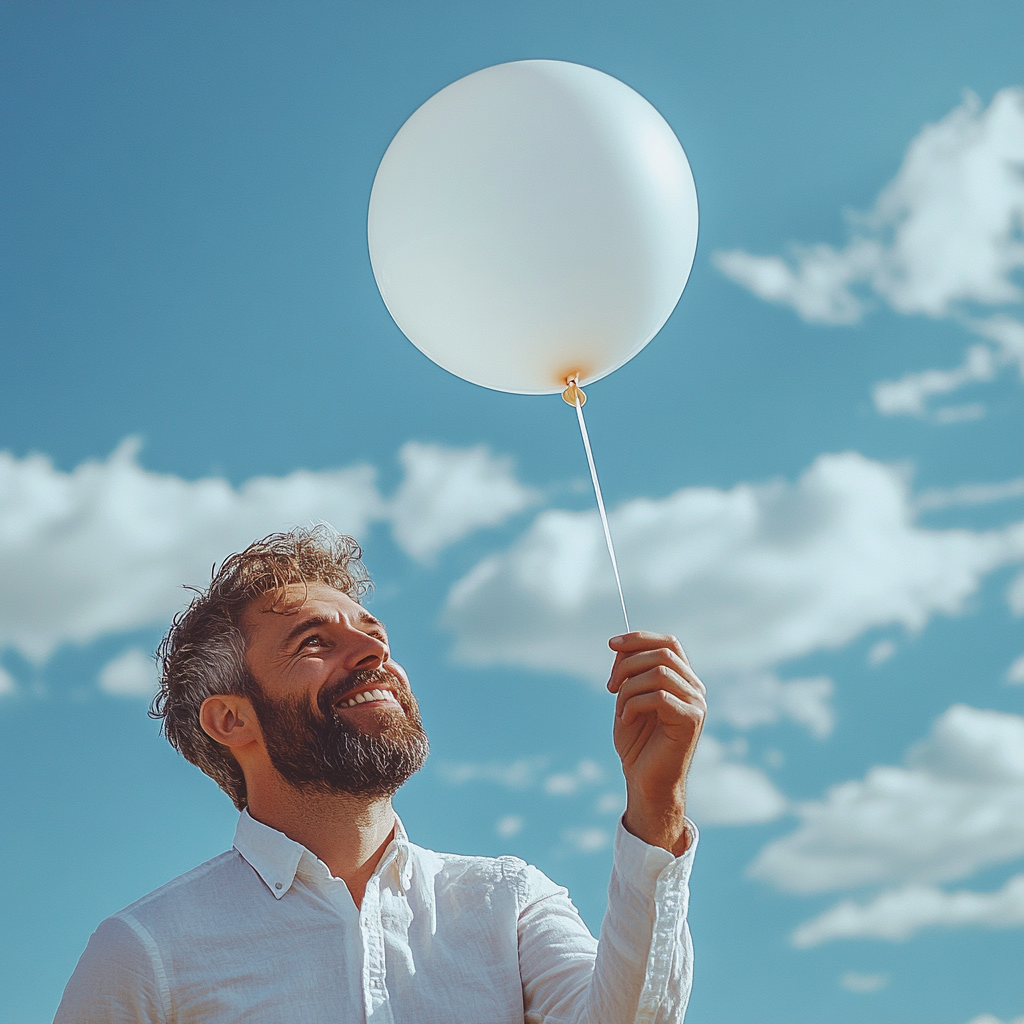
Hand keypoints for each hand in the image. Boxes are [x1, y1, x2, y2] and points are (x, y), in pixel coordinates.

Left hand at [607, 632, 705, 855]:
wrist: (645, 782)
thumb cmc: (638, 744)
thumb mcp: (627, 699)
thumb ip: (628, 673)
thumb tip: (621, 646)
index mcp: (683, 681)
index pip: (669, 643)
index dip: (640, 638)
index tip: (611, 643)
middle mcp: (695, 689)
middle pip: (663, 653)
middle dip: (628, 663)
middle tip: (609, 686)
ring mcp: (696, 704)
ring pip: (659, 672)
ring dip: (629, 687)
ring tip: (619, 708)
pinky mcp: (691, 720)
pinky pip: (658, 695)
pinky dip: (634, 703)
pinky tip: (626, 719)